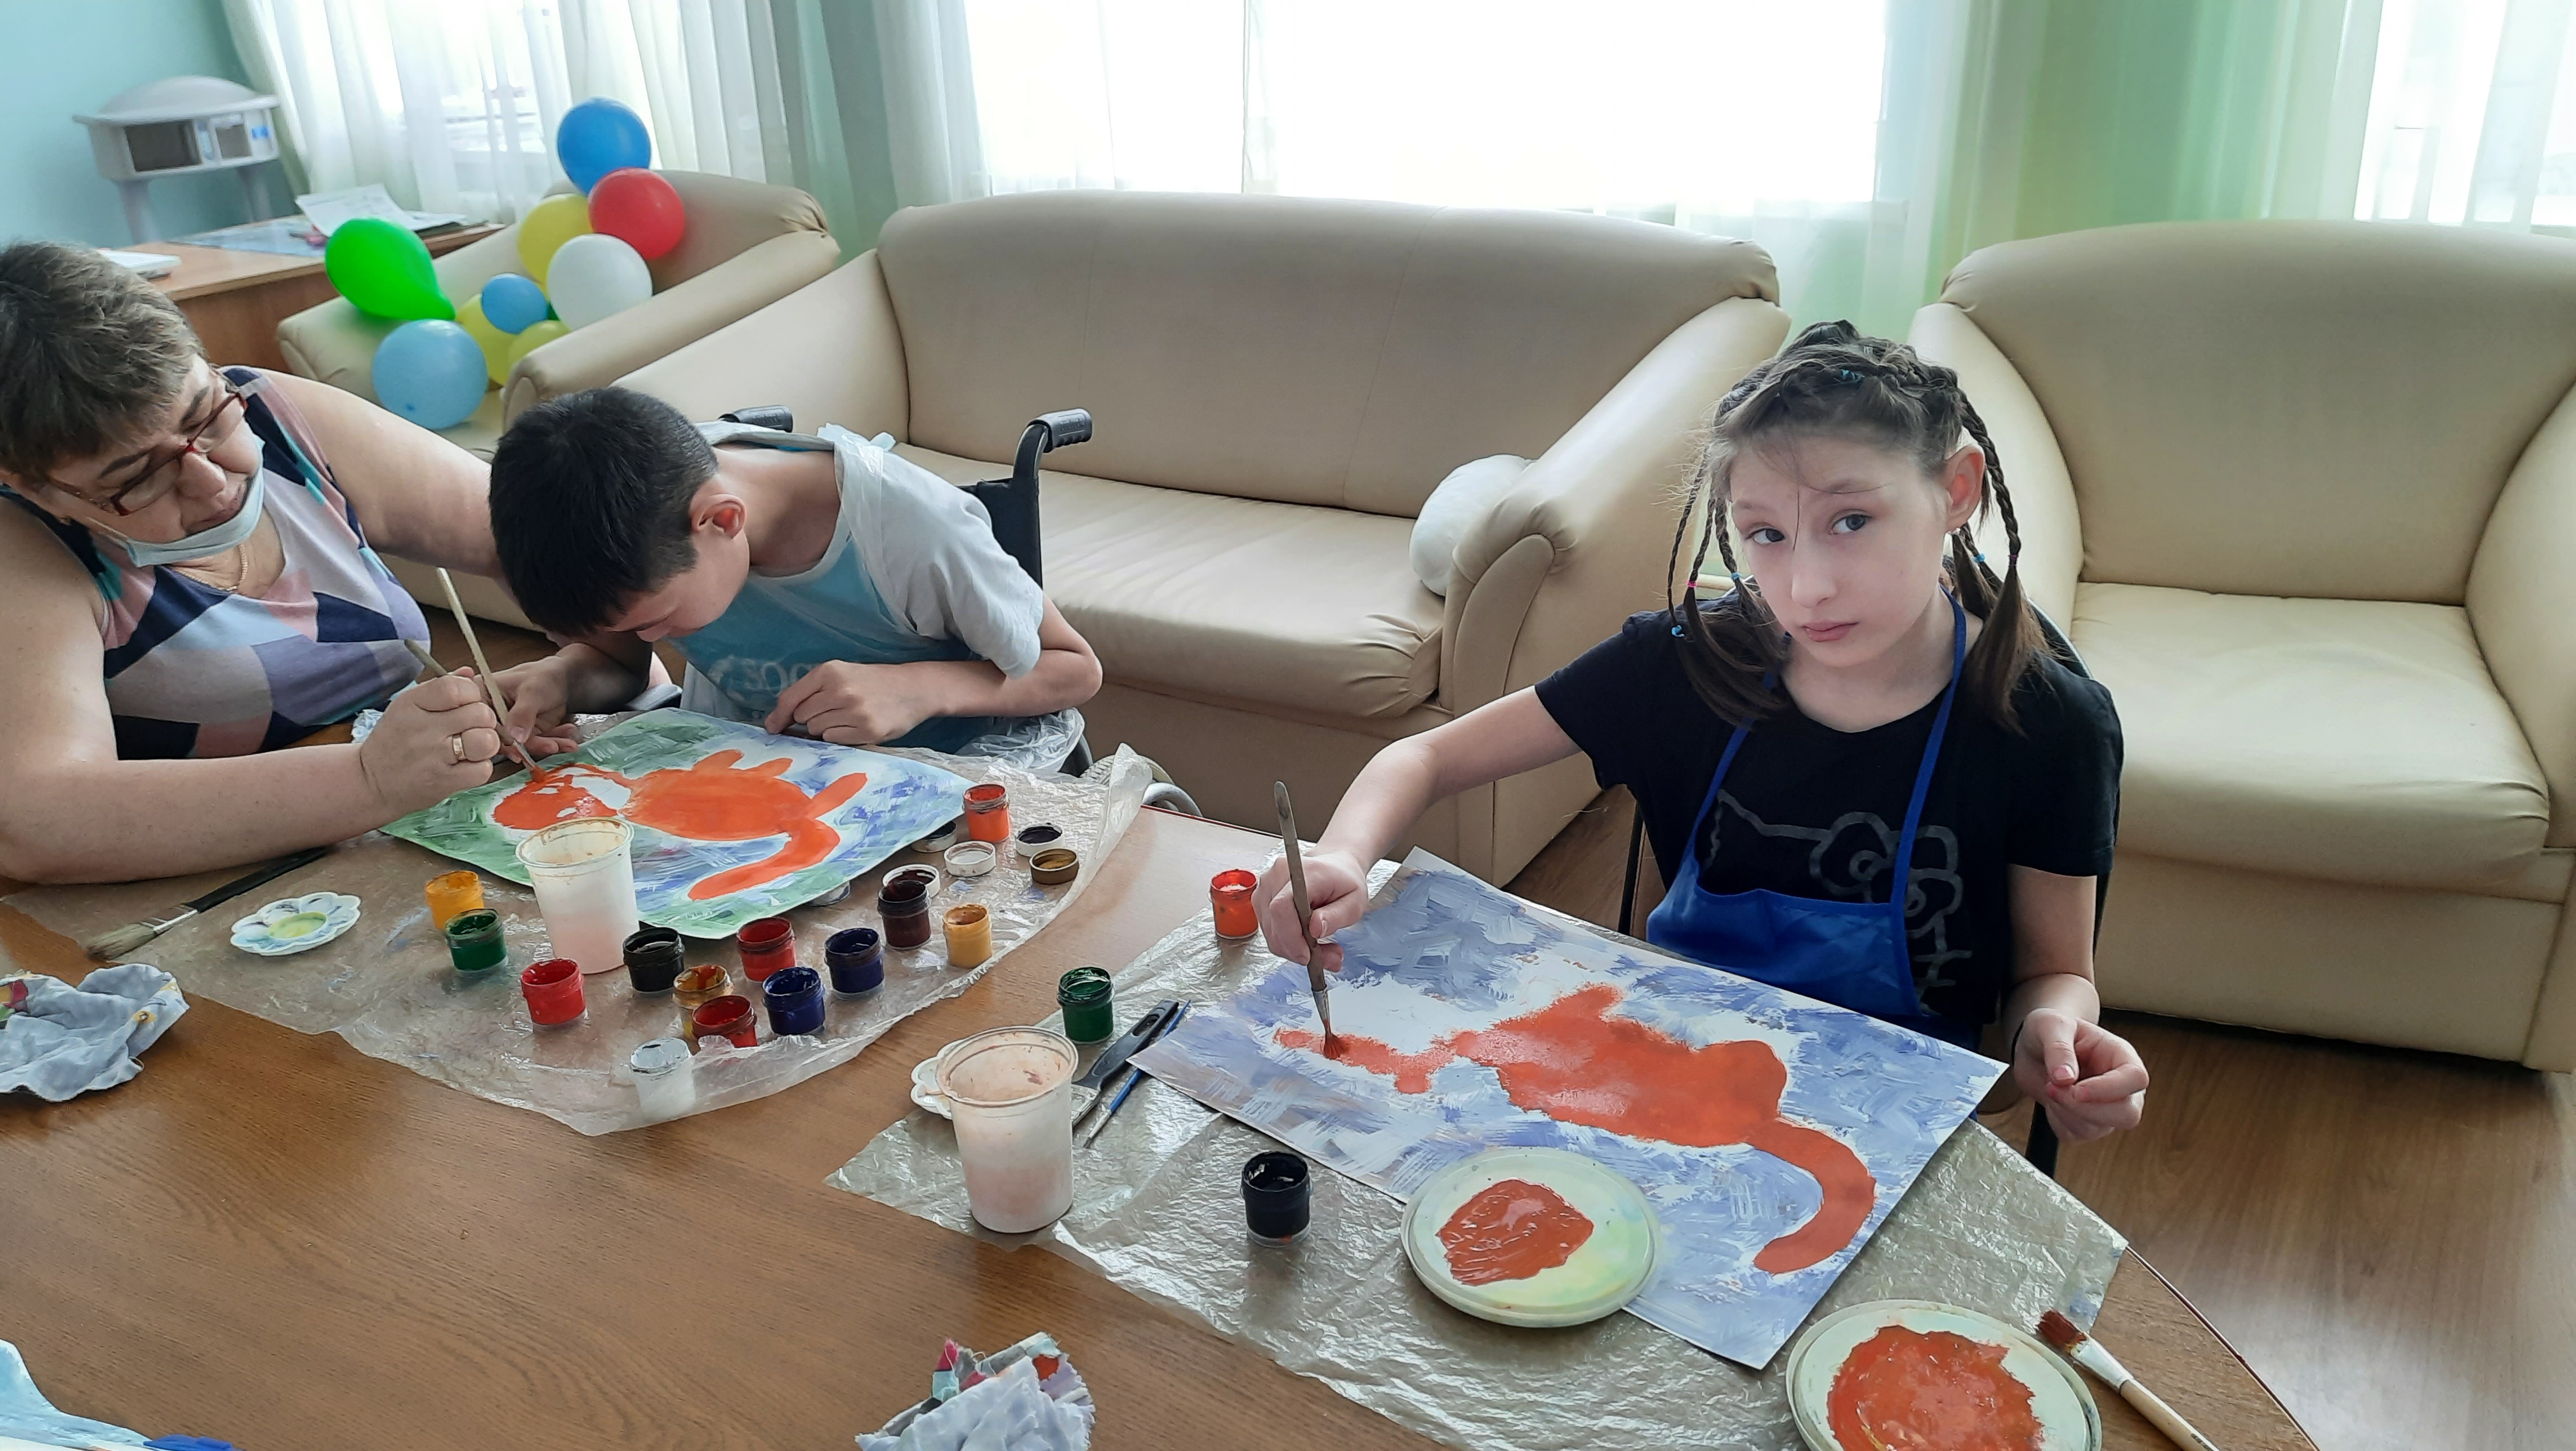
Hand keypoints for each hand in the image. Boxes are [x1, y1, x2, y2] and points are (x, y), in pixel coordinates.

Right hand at [360, 672, 497, 813]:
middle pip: (479, 713)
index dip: (471, 693)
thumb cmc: (394, 741)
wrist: (371, 782)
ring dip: (486, 743)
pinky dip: (480, 768)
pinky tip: (465, 766)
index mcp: (412, 703)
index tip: (467, 703)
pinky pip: (483, 770)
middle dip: (483, 719)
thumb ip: (441, 688)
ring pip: (486, 740)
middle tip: (471, 728)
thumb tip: (469, 673)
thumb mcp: (408, 707)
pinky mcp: (444, 781)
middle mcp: (422, 728)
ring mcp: (434, 756)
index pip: (456, 687)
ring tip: (472, 747)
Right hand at [493, 655, 578, 757]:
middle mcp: (493, 714)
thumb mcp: (532, 691)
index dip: (500, 738)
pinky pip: (537, 744)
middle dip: (531, 745)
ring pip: (523, 745)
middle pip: (503, 738)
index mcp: (483, 696)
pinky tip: (567, 742)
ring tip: (565, 743)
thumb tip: (515, 737)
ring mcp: (510, 725)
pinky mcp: (525, 733)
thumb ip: (522, 714)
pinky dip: (554, 743)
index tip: (518, 748)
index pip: (484, 723)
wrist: (564, 678)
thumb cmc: (543, 675)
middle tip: (551, 746)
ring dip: (546, 745)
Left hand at [766, 661, 943, 744]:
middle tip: (831, 712)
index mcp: (830, 671)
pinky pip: (834, 740)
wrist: (913, 689)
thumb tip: (777, 721)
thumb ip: (811, 691)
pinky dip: (839, 736)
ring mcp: (854, 711)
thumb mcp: (842, 674)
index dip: (778, 716)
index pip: (791, 698)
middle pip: (802, 716)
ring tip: (846, 717)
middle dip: (810, 718)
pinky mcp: (866, 730)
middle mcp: (840, 690)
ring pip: (816, 730)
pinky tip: (855, 726)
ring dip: (825, 728)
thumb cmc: (872, 682)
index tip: (772, 728)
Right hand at [1256, 847, 1368, 972]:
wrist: (1335, 867)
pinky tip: (1305, 939)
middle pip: (1273, 923)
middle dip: (1296, 949)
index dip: (1290, 936)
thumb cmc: (1344, 882)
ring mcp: (1266, 886)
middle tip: (1325, 957)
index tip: (1307, 955)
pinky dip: (1287, 942)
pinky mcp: (1261, 898)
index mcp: (1305, 872)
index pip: (1282, 907)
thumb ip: (1336, 916)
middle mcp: (1279, 875)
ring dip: (1293, 949)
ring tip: (1320, 948)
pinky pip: (1269, 931)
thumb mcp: (1354, 902)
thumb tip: (1315, 929)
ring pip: (1270, 932)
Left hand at [2011, 1007, 2147, 1141]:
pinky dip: (2057, 1121)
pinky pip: (2075, 1135)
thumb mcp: (2048, 1024)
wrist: (2035, 1048)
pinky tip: (2053, 1100)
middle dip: (2086, 1108)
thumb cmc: (2050, 1030)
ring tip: (2049, 1086)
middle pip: (2128, 1115)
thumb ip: (2058, 1047)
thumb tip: (2065, 1078)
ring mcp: (2107, 1109)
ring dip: (2064, 1111)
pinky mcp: (2088, 1124)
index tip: (2076, 1089)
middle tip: (2053, 1088)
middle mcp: (2121, 1086)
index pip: (2136, 1079)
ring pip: (2097, 1128)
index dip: (2109, 1089)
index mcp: (2121, 1056)